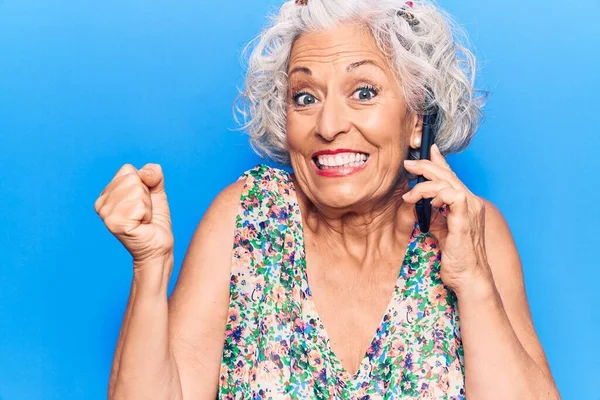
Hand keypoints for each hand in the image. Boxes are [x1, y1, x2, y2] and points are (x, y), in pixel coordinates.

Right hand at [94, 163, 173, 268]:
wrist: (158, 247)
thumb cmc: (155, 221)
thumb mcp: (156, 192)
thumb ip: (153, 175)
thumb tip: (145, 172)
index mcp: (106, 194)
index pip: (128, 170)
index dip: (143, 184)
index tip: (142, 202)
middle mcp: (101, 203)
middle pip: (132, 179)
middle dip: (146, 195)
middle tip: (143, 213)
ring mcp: (106, 214)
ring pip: (137, 191)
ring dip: (147, 206)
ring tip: (142, 219)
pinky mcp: (115, 224)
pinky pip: (140, 205)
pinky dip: (147, 214)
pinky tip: (142, 225)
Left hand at [401, 144, 490, 292]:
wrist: (468, 277)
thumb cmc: (456, 257)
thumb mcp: (441, 230)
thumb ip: (434, 214)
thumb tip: (420, 204)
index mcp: (466, 204)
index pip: (452, 176)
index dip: (440, 161)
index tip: (428, 149)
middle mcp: (472, 202)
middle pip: (447, 174)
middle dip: (426, 165)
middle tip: (408, 164)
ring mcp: (471, 208)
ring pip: (446, 181)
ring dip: (424, 183)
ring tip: (409, 194)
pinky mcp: (465, 218)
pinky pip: (450, 194)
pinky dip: (433, 194)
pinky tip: (425, 203)